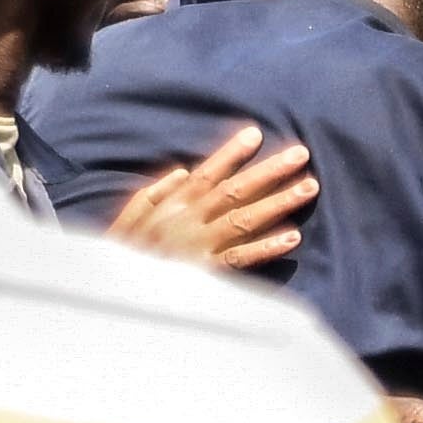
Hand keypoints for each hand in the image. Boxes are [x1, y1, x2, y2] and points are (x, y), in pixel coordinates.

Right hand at [106, 132, 319, 279]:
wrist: (113, 289)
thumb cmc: (123, 252)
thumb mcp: (129, 216)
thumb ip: (156, 192)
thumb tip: (184, 170)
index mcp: (173, 205)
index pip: (208, 173)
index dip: (232, 153)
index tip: (256, 133)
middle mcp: (190, 220)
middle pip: (235, 190)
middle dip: (270, 171)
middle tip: (301, 154)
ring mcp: (201, 245)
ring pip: (246, 219)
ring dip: (279, 202)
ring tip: (309, 187)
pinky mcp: (208, 272)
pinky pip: (242, 258)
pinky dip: (267, 247)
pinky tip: (293, 237)